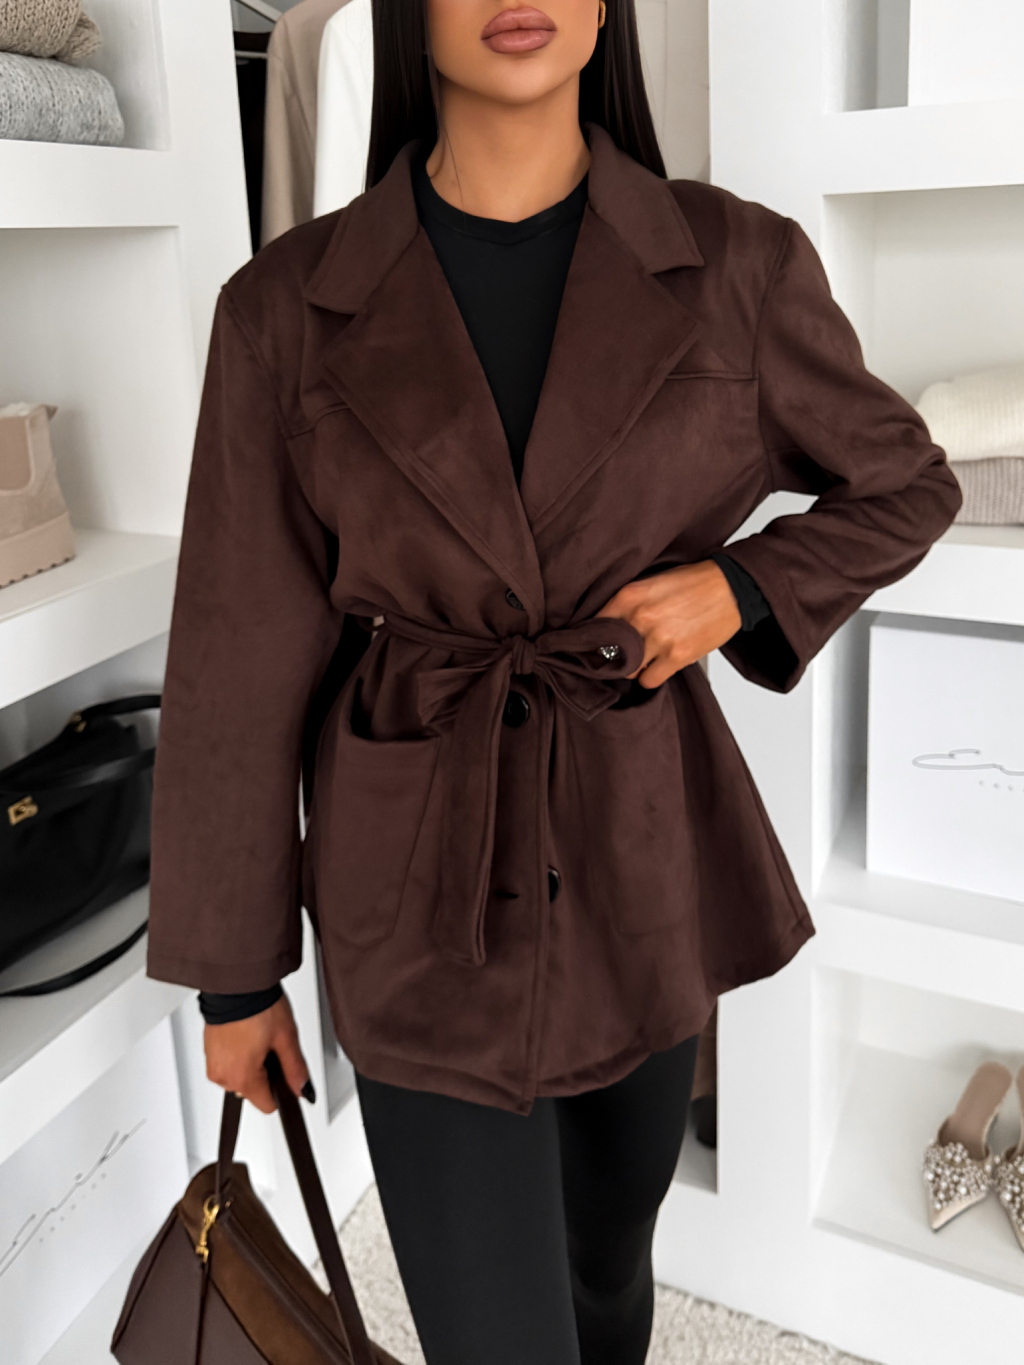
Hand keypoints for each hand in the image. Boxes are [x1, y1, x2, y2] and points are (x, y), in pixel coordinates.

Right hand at [204, 993, 310, 1114]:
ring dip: (250, 1063)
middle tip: (271, 1046)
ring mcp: (213, 1063)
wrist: (235, 983)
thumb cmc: (258, 1006)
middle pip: (252, 1090)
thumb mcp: (286, 1038)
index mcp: (242, 1078)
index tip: (284, 1073)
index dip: (280, 1090)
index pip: (266, 1105)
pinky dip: (238, 1053)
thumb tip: (303, 1089)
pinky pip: (228, 1062)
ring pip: (239, 1076)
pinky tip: (246, 1033)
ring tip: (258, 1036)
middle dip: (265, 1074)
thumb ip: (295, 1069)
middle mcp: (223, 1076)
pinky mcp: (208, 1050)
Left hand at [596, 560, 741, 687]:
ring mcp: (659, 638)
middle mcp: (640, 617)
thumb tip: (606, 625)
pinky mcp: (678, 656)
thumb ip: (628, 603)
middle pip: (609, 652)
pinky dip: (651, 677)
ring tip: (645, 659)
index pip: (595, 626)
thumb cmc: (694, 583)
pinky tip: (657, 667)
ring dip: (634, 668)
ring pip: (628, 669)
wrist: (732, 588)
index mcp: (630, 596)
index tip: (596, 645)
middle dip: (615, 655)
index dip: (594, 638)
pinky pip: (649, 680)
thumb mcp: (652, 582)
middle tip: (622, 655)